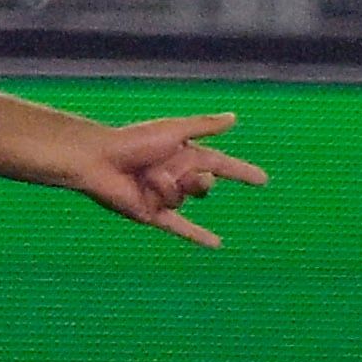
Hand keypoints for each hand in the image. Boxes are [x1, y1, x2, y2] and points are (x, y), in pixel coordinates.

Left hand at [64, 112, 266, 248]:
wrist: (99, 161)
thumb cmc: (132, 141)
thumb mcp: (172, 131)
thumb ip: (203, 126)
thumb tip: (233, 117)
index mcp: (183, 154)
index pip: (220, 164)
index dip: (241, 171)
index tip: (263, 180)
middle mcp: (176, 176)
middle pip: (204, 186)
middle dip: (190, 178)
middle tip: (161, 169)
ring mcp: (164, 196)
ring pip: (183, 199)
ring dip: (166, 188)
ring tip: (143, 178)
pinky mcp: (151, 214)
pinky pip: (180, 227)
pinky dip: (198, 235)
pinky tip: (218, 244)